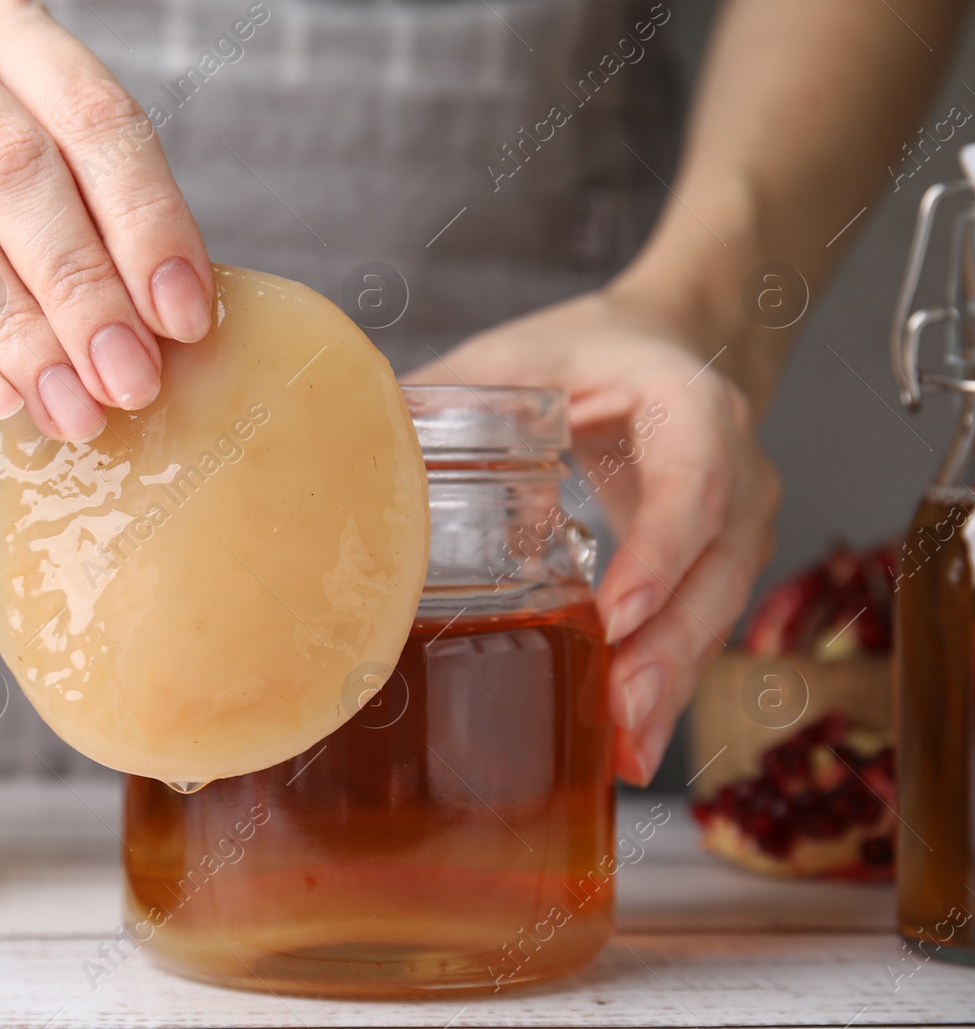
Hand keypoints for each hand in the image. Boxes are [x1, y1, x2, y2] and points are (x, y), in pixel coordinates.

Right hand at [0, 0, 212, 440]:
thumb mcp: (38, 173)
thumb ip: (98, 222)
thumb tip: (173, 325)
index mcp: (5, 25)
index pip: (93, 117)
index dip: (147, 222)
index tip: (181, 319)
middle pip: (14, 170)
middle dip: (82, 289)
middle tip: (126, 379)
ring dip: (17, 334)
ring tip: (68, 408)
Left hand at [404, 288, 779, 785]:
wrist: (675, 343)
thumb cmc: (589, 349)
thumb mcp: (521, 353)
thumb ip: (446, 391)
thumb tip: (352, 442)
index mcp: (691, 407)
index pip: (692, 483)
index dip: (661, 550)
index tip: (615, 613)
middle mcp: (737, 471)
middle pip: (716, 571)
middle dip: (667, 649)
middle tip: (619, 711)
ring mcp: (738, 526)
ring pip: (716, 614)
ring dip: (670, 685)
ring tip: (623, 748)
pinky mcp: (720, 566)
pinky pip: (701, 631)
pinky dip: (667, 687)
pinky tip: (628, 745)